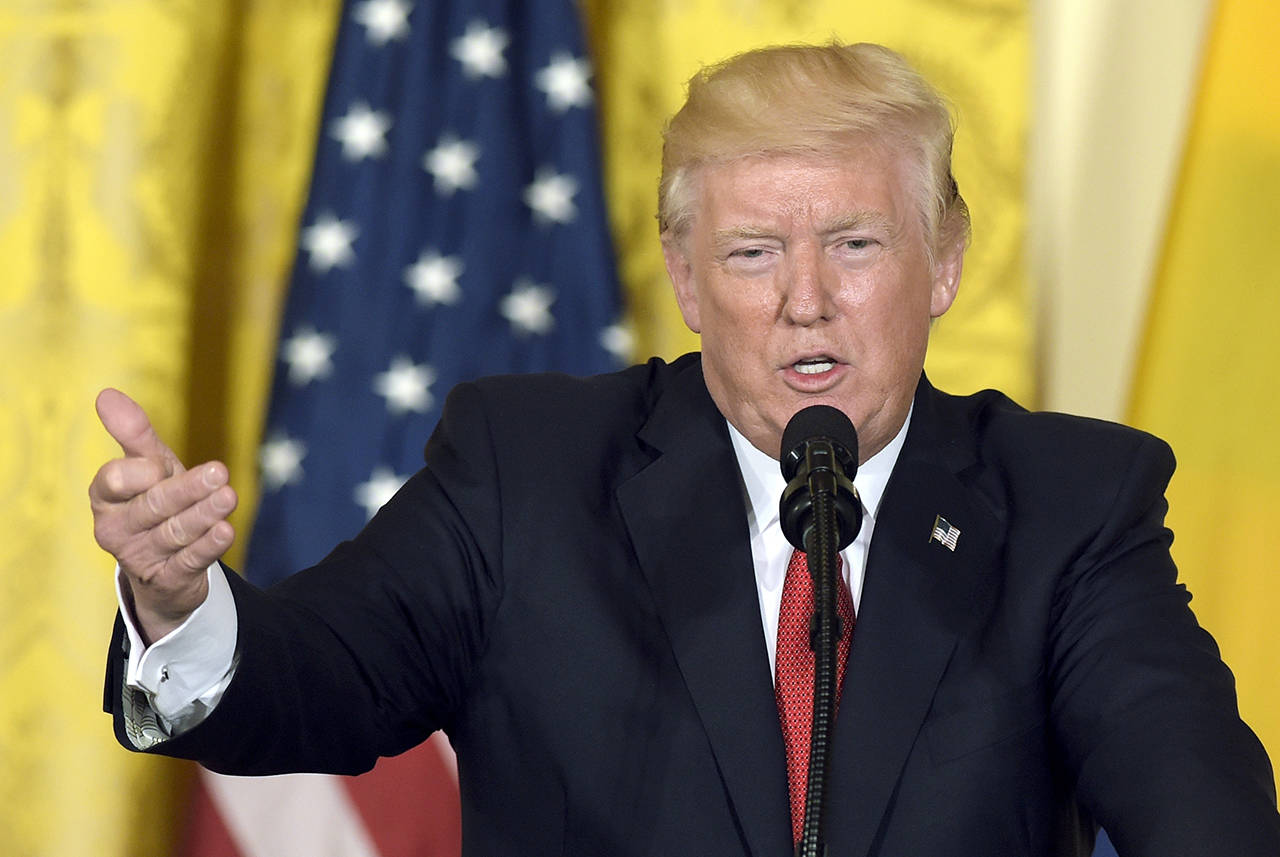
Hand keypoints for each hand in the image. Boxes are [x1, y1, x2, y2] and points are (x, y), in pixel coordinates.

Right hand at [89, 389, 237, 643]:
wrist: (165, 562)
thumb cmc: (155, 499)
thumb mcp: (148, 466)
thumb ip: (133, 433)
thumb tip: (106, 394)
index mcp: (105, 497)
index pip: (114, 480)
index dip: (138, 472)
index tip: (159, 463)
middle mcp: (115, 529)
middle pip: (152, 506)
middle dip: (186, 490)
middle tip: (219, 472)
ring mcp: (139, 557)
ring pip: (174, 533)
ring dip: (204, 515)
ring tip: (229, 496)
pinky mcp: (165, 580)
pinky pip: (188, 562)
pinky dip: (208, 546)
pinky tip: (226, 530)